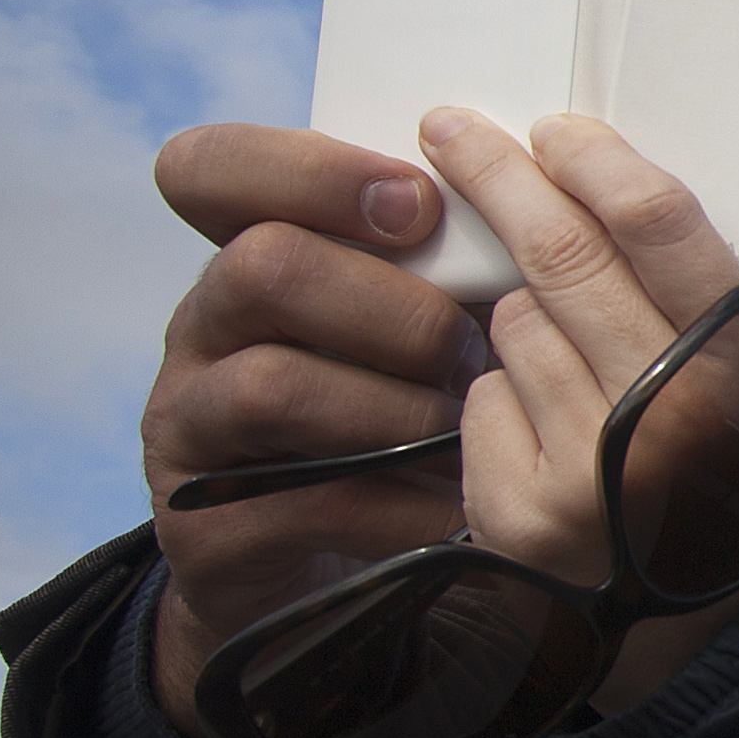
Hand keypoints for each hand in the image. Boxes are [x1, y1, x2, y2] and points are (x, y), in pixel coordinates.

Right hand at [141, 126, 486, 732]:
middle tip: (466, 347)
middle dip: (395, 305)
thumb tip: (550, 207)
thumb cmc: (397, 401)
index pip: (209, 168)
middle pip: (264, 265)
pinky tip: (455, 503)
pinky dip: (397, 501)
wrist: (334, 568)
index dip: (311, 170)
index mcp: (246, 250)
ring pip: (273, 385)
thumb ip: (445, 257)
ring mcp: (188, 428)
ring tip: (463, 427)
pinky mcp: (203, 528)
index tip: (419, 201)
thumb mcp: (414, 316)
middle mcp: (202, 329)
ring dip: (396, 406)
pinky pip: (300, 502)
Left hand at [417, 110, 738, 707]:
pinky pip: (480, 400)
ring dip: (518, 318)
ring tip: (563, 359)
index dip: (593, 162)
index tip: (551, 128)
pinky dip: (498, 400)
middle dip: (496, 180)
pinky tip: (541, 432)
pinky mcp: (519, 514)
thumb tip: (590, 185)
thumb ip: (701, 298)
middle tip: (448, 131)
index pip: (658, 228)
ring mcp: (587, 470)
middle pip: (559, 259)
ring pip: (511, 325)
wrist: (718, 628)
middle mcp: (669, 416)